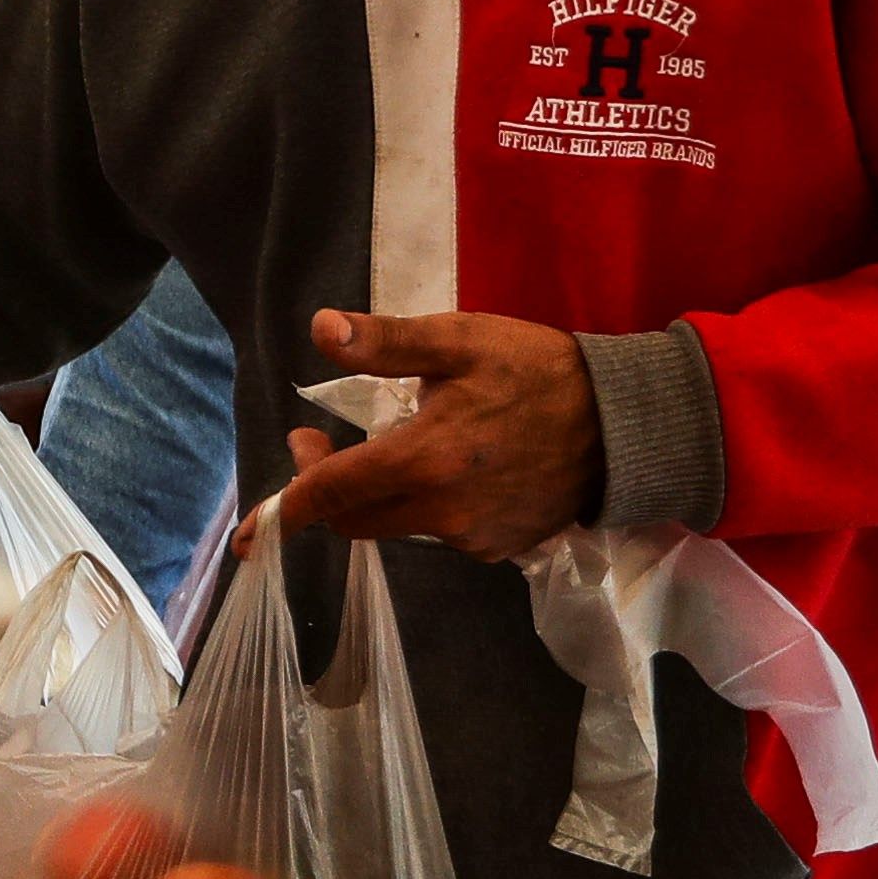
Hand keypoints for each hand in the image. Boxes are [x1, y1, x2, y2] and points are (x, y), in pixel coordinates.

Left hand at [274, 308, 602, 558]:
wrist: (628, 425)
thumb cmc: (541, 373)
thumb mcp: (461, 340)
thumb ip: (387, 342)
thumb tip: (320, 329)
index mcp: (422, 462)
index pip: (330, 495)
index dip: (283, 513)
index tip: (249, 532)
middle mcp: (440, 513)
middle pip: (354, 519)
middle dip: (323, 491)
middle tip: (318, 446)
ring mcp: (471, 538)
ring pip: (395, 528)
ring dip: (372, 497)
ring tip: (381, 450)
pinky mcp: (499, 549)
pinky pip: (438, 535)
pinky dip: (422, 508)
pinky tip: (442, 471)